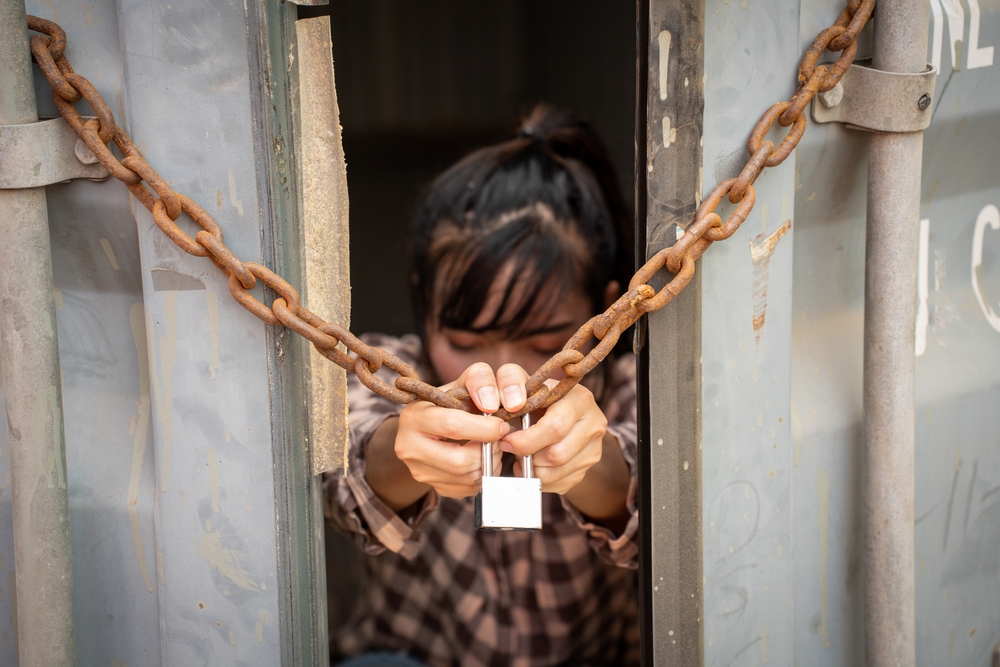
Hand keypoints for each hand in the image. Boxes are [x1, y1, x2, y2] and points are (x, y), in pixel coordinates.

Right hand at [394, 362, 512, 499]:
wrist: (432, 427)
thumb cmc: (451, 402)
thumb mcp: (461, 383)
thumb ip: (479, 380)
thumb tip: (491, 404)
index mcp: (413, 416)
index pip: (451, 425)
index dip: (484, 428)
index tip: (503, 425)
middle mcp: (409, 447)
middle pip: (459, 461)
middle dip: (489, 451)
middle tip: (499, 438)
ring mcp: (420, 472)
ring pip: (467, 478)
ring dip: (490, 463)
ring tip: (493, 446)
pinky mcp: (435, 487)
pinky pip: (470, 489)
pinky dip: (485, 475)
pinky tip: (483, 458)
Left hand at [498, 379, 607, 494]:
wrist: (560, 411)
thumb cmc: (539, 397)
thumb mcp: (527, 385)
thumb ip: (513, 385)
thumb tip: (508, 409)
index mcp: (580, 399)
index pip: (555, 427)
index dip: (525, 440)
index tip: (505, 440)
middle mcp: (594, 424)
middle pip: (557, 454)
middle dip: (527, 456)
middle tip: (511, 450)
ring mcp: (594, 449)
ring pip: (556, 472)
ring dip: (531, 469)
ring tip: (520, 456)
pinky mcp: (587, 468)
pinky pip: (559, 483)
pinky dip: (539, 478)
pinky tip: (532, 464)